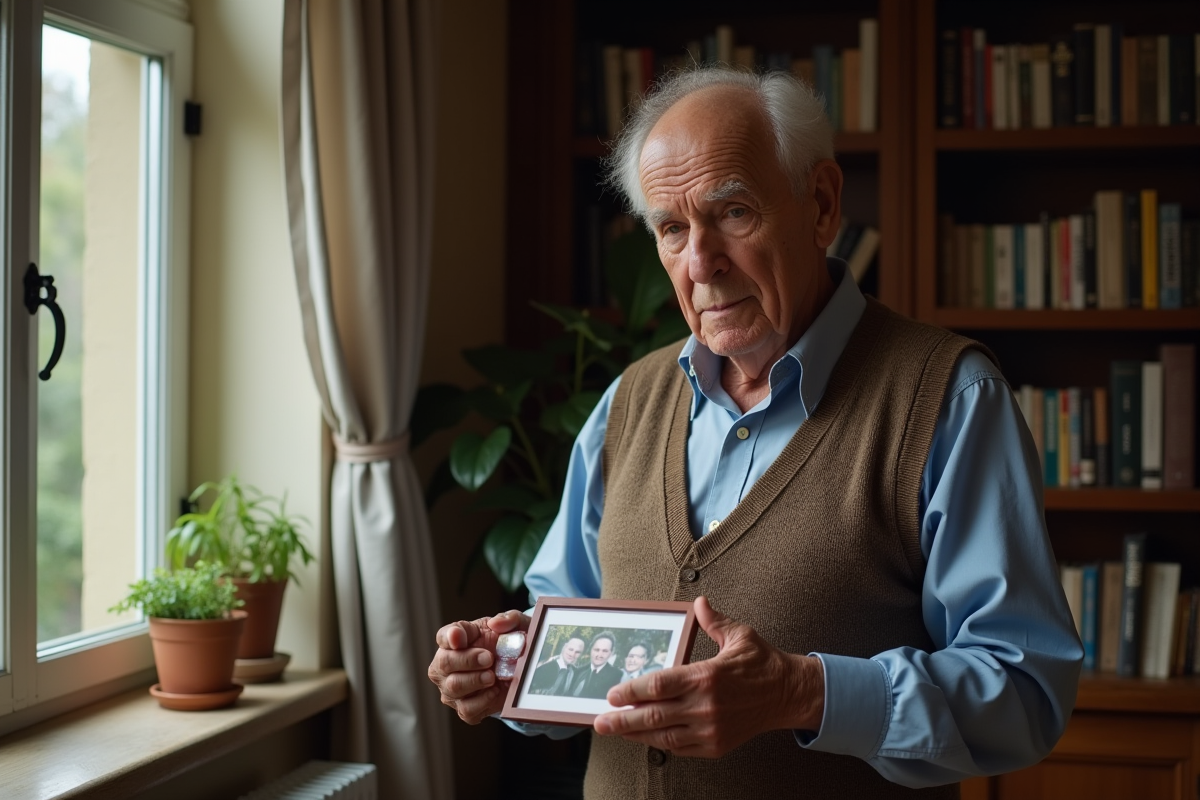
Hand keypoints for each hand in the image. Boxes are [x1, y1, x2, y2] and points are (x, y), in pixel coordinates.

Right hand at [428, 609, 528, 723]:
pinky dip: (483, 701)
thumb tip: (497, 623)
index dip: (450, 636)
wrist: (516, 671)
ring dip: (475, 680)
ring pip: (454, 687)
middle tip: (489, 658)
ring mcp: (452, 689)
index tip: (459, 637)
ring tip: (493, 676)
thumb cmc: (506, 645)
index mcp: (455, 640)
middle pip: (444, 663)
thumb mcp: (513, 626)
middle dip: (468, 660)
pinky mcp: (464, 709)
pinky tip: (494, 690)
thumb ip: (509, 619)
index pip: (444, 635)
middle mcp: (446, 665)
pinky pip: (467, 709)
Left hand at [592, 596, 823, 757]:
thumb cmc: (762, 663)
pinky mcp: (716, 745)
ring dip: (636, 734)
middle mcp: (706, 706)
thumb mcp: (740, 634)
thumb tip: (699, 602)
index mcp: (707, 676)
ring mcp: (710, 729)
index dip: (631, 691)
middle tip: (601, 720)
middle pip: (653, 715)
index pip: (658, 686)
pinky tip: (645, 737)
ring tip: (615, 730)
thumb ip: (713, 620)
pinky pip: (680, 747)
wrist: (788, 694)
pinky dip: (659, 742)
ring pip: (663, 736)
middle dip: (622, 719)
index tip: (612, 693)